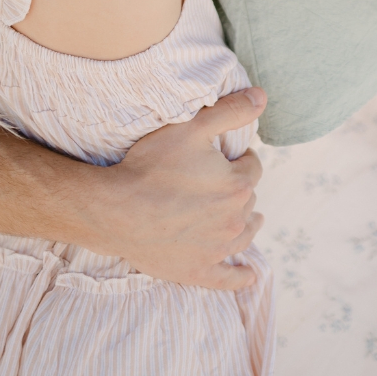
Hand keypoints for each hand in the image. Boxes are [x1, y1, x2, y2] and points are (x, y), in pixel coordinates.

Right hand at [98, 88, 266, 288]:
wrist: (114, 211)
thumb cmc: (150, 167)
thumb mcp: (190, 127)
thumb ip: (230, 111)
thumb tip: (262, 97)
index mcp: (238, 186)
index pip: (252, 167)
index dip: (239, 159)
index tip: (224, 157)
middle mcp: (234, 220)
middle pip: (247, 200)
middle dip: (238, 189)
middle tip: (218, 184)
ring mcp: (217, 249)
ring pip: (245, 234)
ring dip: (248, 224)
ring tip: (250, 220)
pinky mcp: (197, 271)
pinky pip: (226, 279)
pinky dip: (239, 278)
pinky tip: (247, 277)